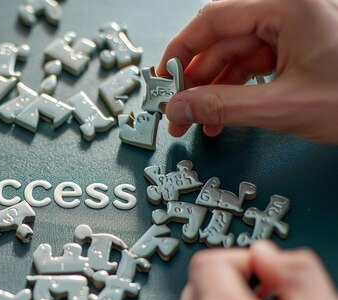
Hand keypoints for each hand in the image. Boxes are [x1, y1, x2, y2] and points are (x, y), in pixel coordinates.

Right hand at [158, 0, 337, 142]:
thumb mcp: (282, 106)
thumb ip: (222, 106)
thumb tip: (180, 106)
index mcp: (287, 5)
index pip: (213, 20)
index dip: (181, 51)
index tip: (163, 80)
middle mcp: (290, 11)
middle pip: (223, 40)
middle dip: (197, 80)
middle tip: (177, 111)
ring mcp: (297, 30)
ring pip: (238, 56)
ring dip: (215, 90)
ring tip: (200, 121)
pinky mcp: (302, 49)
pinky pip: (257, 66)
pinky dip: (237, 91)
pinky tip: (225, 114)